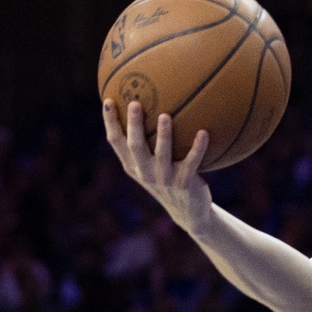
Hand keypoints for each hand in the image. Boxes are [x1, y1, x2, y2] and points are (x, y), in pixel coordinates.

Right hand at [103, 99, 213, 234]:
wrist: (189, 212)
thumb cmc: (168, 180)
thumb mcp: (151, 166)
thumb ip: (145, 144)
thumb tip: (148, 107)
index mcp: (133, 166)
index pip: (116, 142)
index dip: (110, 122)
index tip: (108, 100)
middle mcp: (145, 172)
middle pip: (135, 147)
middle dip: (134, 125)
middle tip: (134, 103)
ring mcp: (165, 179)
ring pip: (162, 154)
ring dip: (164, 135)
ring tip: (165, 116)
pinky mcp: (184, 183)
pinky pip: (192, 161)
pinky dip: (198, 147)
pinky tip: (203, 132)